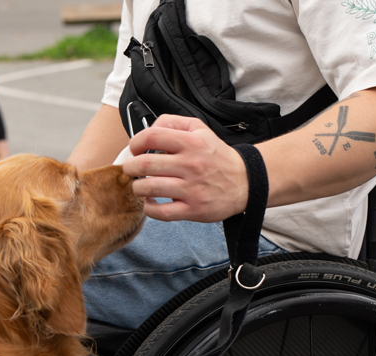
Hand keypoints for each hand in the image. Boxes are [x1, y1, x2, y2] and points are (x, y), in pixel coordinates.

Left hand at [122, 115, 248, 222]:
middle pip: (145, 164)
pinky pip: (162, 213)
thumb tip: (149, 130)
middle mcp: (191, 165)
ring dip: (138, 188)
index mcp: (191, 143)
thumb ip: (172, 123)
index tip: (135, 149)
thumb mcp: (200, 129)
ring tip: (141, 186)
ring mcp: (192, 189)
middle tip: (131, 170)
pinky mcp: (193, 210)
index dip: (135, 142)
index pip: (151, 136)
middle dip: (130, 167)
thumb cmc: (217, 156)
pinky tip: (151, 202)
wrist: (245, 181)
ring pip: (149, 188)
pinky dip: (149, 208)